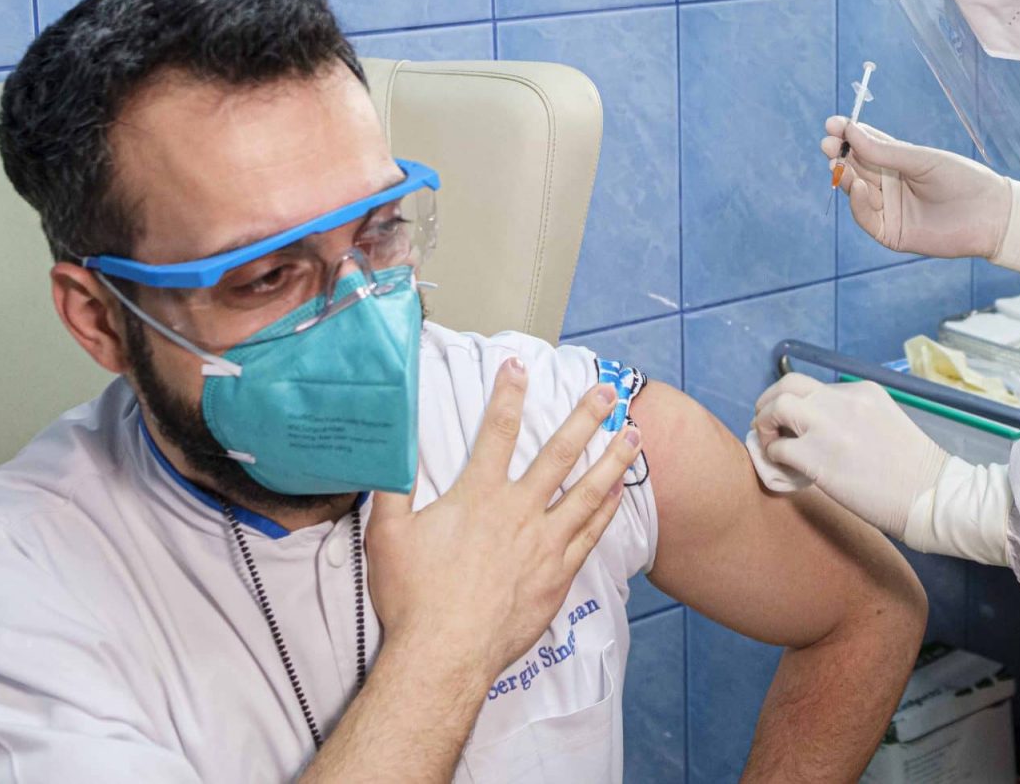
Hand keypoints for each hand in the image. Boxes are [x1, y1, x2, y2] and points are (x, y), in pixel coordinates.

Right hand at [364, 361, 641, 685]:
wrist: (445, 654)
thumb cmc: (413, 599)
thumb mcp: (386, 536)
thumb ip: (392, 489)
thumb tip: (391, 449)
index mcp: (477, 497)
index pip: (495, 432)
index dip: (507, 393)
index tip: (520, 365)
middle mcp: (517, 512)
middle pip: (558, 454)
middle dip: (584, 417)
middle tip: (607, 392)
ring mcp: (543, 543)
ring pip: (586, 491)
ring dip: (612, 460)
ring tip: (633, 435)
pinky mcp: (557, 575)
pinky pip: (589, 535)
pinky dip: (605, 510)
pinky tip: (616, 494)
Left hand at [751, 374, 947, 539]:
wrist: (930, 495)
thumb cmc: (915, 470)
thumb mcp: (885, 422)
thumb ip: (853, 417)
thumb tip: (818, 429)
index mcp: (862, 392)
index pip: (815, 387)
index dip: (798, 404)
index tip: (794, 423)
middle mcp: (842, 400)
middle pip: (788, 384)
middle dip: (769, 402)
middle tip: (766, 424)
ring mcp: (828, 426)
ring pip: (776, 407)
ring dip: (763, 424)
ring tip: (769, 444)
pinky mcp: (817, 457)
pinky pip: (778, 448)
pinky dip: (773, 457)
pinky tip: (784, 469)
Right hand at [823, 118, 1013, 259]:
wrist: (989, 215)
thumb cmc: (962, 179)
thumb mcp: (921, 160)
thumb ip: (885, 152)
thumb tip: (851, 132)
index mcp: (899, 162)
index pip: (866, 146)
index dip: (849, 135)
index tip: (833, 123)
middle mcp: (890, 185)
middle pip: (856, 167)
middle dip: (840, 154)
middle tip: (828, 142)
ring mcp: (889, 209)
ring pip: (856, 191)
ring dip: (844, 176)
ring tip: (837, 162)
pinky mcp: (891, 233)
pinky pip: (865, 218)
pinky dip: (856, 203)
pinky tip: (856, 186)